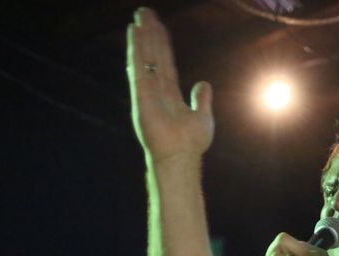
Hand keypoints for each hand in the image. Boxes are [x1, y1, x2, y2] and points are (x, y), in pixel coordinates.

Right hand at [127, 8, 213, 162]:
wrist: (181, 157)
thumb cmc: (191, 144)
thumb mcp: (202, 117)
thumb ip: (202, 100)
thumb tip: (204, 84)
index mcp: (170, 94)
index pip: (165, 63)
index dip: (162, 44)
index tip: (158, 27)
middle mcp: (156, 90)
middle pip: (153, 55)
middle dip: (150, 33)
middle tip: (145, 12)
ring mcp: (147, 91)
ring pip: (145, 57)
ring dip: (142, 36)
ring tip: (140, 16)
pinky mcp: (141, 94)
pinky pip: (137, 66)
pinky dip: (135, 48)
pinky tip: (134, 32)